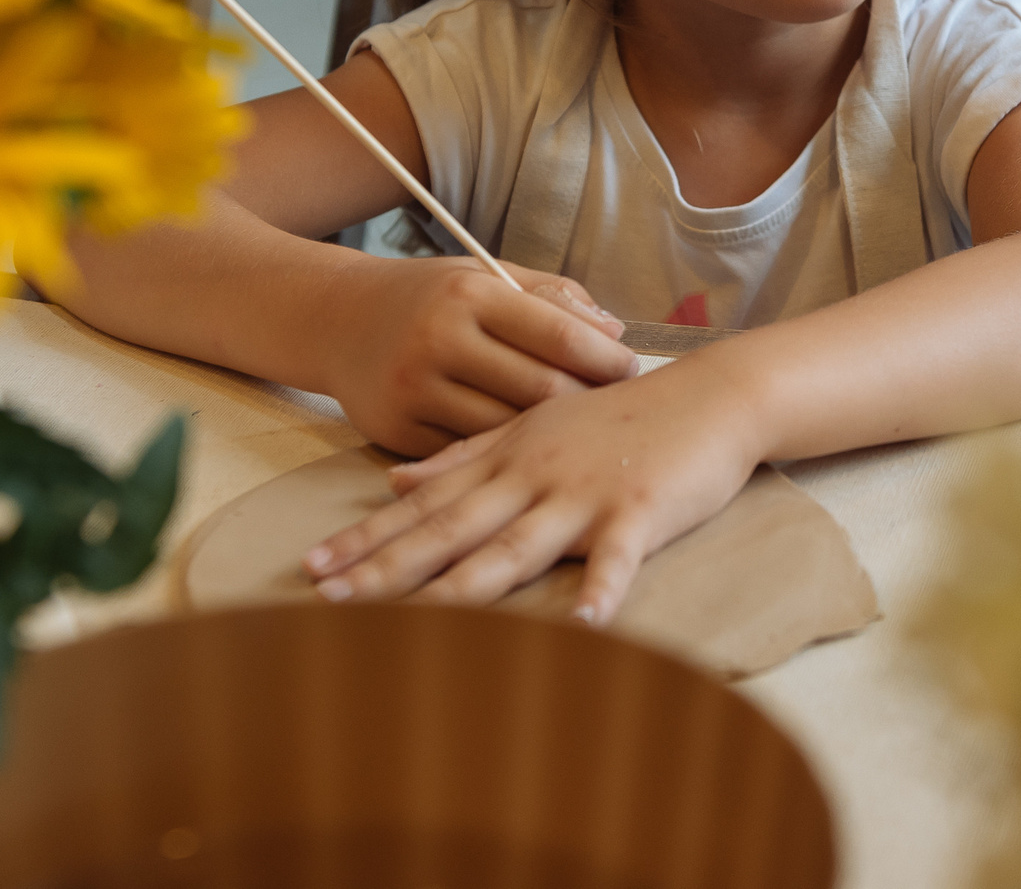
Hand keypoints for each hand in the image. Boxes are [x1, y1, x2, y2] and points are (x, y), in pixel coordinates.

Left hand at [302, 352, 763, 623]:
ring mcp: (584, 495)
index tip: (313, 567)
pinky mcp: (639, 511)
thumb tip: (394, 480)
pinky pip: (616, 556)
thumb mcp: (532, 425)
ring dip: (464, 588)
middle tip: (329, 601)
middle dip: (387, 568)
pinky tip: (585, 623)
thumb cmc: (619, 416)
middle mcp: (532, 477)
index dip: (367, 538)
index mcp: (505, 459)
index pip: (423, 505)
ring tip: (416, 625)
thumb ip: (462, 455)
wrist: (707, 395)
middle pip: (451, 531)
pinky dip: (602, 588)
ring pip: (515, 548)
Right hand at [322, 256, 636, 456]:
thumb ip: (552, 298)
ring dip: (550, 437)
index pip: (557, 333)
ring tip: (578, 431)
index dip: (604, 359)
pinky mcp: (396, 432)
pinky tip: (527, 450)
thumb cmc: (429, 297)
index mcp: (469, 294)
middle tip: (612, 407)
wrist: (336, 320)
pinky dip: (504, 454)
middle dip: (587, 402)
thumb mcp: (485, 277)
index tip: (630, 370)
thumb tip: (615, 334)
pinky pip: (470, 455)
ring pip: (508, 431)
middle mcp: (439, 340)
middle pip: (540, 390)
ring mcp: (414, 390)